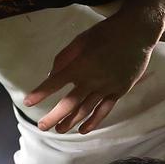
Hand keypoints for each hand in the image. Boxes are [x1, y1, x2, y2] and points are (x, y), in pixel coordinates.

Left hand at [23, 12, 155, 132]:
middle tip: (42, 126)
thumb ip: (63, 59)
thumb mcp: (79, 41)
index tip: (28, 103)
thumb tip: (51, 76)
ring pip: (86, 109)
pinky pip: (104, 109)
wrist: (136, 33)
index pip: (55, 83)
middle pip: (70, 103)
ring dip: (71, 121)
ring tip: (59, 130)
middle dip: (54, 116)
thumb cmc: (104, 33)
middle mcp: (92, 80)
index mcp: (80, 66)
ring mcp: (107, 87)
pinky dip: (94, 121)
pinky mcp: (119, 91)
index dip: (40, 93)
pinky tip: (84, 130)